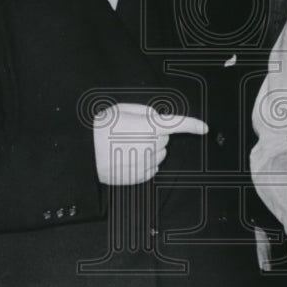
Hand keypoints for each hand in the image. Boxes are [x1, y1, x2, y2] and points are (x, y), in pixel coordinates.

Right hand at [93, 103, 207, 185]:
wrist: (83, 153)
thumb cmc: (99, 129)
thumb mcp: (121, 109)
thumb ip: (144, 111)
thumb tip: (157, 118)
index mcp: (149, 126)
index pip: (178, 124)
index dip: (193, 125)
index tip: (204, 128)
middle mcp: (152, 146)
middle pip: (164, 139)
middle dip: (153, 134)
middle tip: (130, 133)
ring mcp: (147, 163)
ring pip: (159, 154)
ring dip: (149, 149)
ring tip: (125, 146)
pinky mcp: (141, 176)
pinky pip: (152, 168)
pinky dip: (143, 163)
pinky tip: (126, 158)